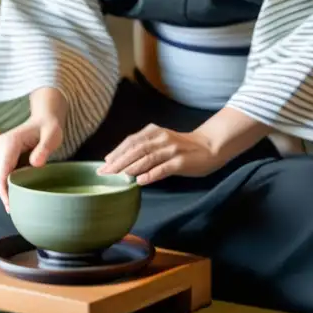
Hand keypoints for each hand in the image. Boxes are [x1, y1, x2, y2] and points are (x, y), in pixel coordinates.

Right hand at [0, 89, 66, 212]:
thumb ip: (45, 148)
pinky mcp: (2, 155)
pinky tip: (15, 196)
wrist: (44, 118)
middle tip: (14, 212)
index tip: (10, 206)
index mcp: (9, 143)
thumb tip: (35, 163)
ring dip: (5, 191)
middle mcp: (0, 146)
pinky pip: (2, 173)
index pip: (1, 172)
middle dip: (3, 195)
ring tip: (15, 207)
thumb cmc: (49, 127)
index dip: (4, 191)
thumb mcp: (53, 135)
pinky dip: (7, 185)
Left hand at [96, 124, 221, 184]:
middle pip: (136, 150)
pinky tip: (139, 181)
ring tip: (117, 177)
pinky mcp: (180, 162)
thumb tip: (120, 161)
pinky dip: (150, 175)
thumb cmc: (181, 146)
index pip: (131, 141)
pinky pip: (162, 169)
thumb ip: (144, 147)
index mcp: (154, 131)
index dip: (117, 152)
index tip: (104, 164)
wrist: (209, 147)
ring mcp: (171, 149)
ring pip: (147, 159)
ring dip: (130, 168)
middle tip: (105, 174)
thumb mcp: (161, 141)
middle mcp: (161, 138)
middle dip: (118, 162)